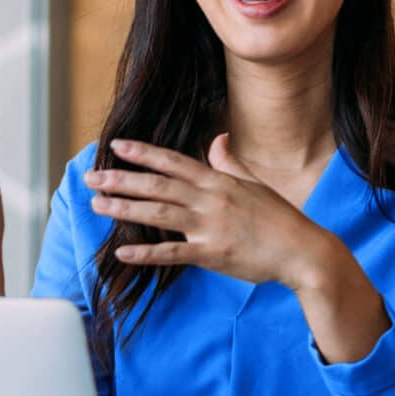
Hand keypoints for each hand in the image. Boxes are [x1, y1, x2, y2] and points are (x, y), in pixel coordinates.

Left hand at [84, 134, 327, 286]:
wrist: (303, 251)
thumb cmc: (280, 218)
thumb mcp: (255, 183)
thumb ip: (229, 163)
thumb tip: (217, 140)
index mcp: (218, 181)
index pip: (173, 161)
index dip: (143, 153)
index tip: (116, 146)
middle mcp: (211, 199)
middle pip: (158, 185)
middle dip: (122, 179)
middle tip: (91, 177)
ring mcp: (210, 227)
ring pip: (159, 214)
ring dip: (125, 208)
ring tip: (97, 205)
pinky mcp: (212, 255)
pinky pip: (173, 253)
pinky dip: (146, 253)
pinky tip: (122, 251)